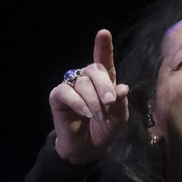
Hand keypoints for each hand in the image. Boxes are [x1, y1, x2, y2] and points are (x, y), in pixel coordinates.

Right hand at [50, 29, 130, 164]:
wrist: (88, 149)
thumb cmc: (104, 130)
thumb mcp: (119, 118)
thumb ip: (121, 103)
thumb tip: (122, 88)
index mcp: (104, 81)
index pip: (104, 60)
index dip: (103, 47)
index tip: (103, 33)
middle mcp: (87, 80)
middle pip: (95, 70)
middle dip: (104, 86)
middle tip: (110, 102)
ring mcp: (71, 86)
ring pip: (83, 83)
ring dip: (94, 101)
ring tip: (98, 116)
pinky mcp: (58, 96)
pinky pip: (67, 92)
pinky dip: (78, 103)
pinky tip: (85, 113)